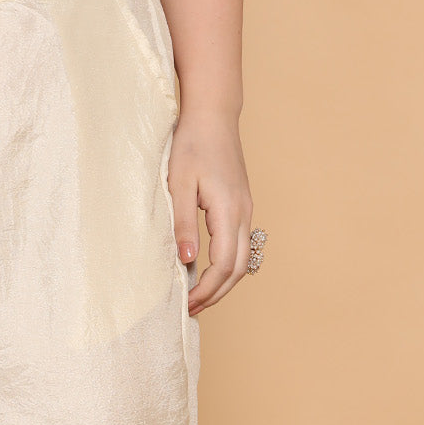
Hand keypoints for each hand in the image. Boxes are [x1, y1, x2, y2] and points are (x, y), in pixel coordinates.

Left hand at [167, 108, 253, 316]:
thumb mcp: (178, 184)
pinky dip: (226, 266)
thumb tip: (186, 262)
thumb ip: (182, 224)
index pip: (223, 265)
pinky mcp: (240, 205)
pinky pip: (239, 245)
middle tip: (191, 310)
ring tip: (198, 297)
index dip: (206, 289)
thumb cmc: (191, 144)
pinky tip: (206, 272)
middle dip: (216, 294)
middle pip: (238, 269)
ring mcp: (245, 209)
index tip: (186, 304)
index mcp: (228, 210)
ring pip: (242, 259)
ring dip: (223, 283)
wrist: (213, 114)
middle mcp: (243, 213)